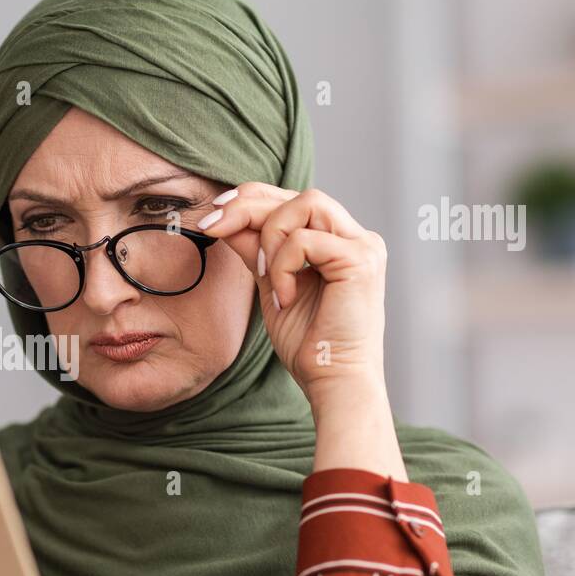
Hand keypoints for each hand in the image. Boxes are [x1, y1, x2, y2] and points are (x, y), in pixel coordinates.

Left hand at [199, 182, 388, 408]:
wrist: (332, 380)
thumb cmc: (307, 342)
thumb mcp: (271, 284)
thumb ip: (255, 249)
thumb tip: (224, 217)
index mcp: (337, 241)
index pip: (294, 200)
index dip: (252, 199)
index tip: (213, 215)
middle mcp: (355, 237)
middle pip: (298, 195)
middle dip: (248, 207)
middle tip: (211, 225)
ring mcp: (363, 245)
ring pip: (306, 204)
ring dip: (271, 238)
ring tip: (266, 277)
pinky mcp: (361, 259)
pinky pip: (305, 240)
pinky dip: (283, 267)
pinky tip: (286, 299)